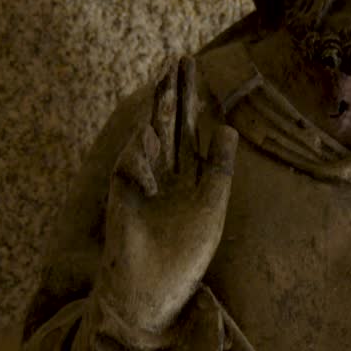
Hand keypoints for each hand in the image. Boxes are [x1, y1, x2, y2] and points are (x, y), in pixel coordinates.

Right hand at [98, 57, 237, 339]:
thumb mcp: (212, 206)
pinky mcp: (124, 194)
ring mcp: (143, 182)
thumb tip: (226, 126)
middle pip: (170, 125)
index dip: (195, 103)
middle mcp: (166, 174)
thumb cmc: (184, 257)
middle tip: (179, 59)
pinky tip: (151, 153)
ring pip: (150, 137)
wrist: (155, 291)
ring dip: (156, 108)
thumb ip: (219, 167)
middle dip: (174, 93)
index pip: (193, 131)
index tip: (197, 72)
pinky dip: (140, 155)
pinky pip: (130, 163)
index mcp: (190, 178)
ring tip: (164, 79)